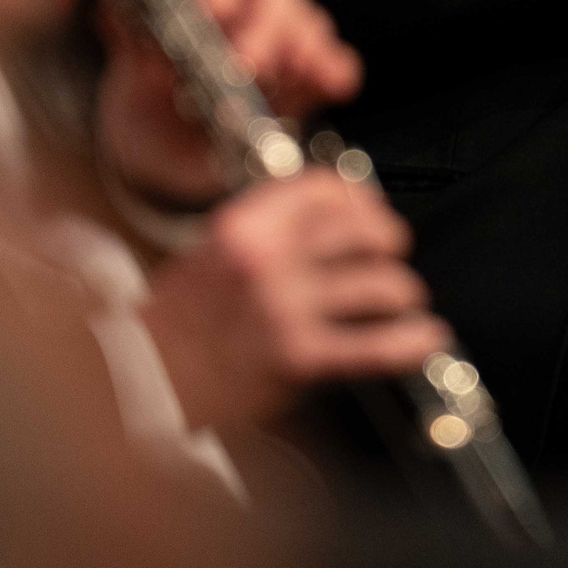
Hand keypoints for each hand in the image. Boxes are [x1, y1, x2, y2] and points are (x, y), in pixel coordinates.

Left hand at [97, 0, 361, 208]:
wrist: (165, 162)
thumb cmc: (149, 104)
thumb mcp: (131, 73)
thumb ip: (130, 41)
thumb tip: (114, 11)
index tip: (215, 10)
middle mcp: (248, 14)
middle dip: (266, 26)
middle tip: (247, 66)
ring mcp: (282, 48)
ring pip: (309, 22)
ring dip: (304, 45)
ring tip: (287, 75)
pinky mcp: (305, 84)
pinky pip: (336, 64)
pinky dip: (335, 69)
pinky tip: (331, 84)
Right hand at [138, 168, 450, 427]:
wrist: (144, 378)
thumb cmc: (177, 318)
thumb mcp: (215, 249)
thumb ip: (268, 229)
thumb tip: (331, 216)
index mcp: (245, 224)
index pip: (323, 189)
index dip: (358, 196)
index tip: (369, 206)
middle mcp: (269, 259)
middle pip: (360, 231)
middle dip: (389, 237)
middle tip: (394, 247)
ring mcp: (286, 309)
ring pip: (376, 284)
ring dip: (401, 289)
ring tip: (405, 296)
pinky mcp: (299, 358)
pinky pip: (372, 346)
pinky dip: (407, 341)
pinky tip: (423, 338)